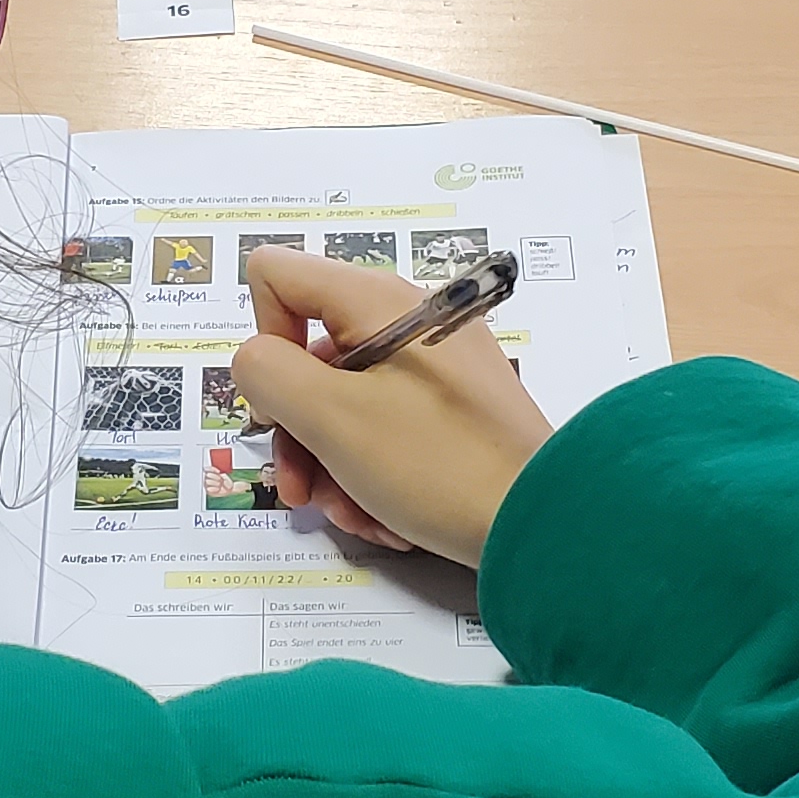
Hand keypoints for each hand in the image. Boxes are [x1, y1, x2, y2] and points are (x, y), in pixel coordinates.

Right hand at [231, 247, 552, 566]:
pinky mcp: (453, 410)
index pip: (276, 275)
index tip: (284, 402)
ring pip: (343, 401)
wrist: (541, 522)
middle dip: (295, 428)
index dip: (263, 338)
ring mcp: (435, 366)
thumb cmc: (437, 464)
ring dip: (329, 463)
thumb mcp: (331, 417)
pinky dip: (371, 473)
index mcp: (378, 301)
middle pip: (309, 352)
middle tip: (302, 490)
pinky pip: (385, 428)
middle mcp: (406, 320)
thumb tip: (257, 360)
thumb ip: (267, 372)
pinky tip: (383, 516)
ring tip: (350, 514)